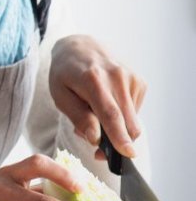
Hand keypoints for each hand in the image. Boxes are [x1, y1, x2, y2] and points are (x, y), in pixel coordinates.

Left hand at [49, 34, 146, 157]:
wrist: (81, 47)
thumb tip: (95, 139)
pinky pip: (134, 113)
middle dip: (117, 143)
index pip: (110, 113)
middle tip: (99, 153)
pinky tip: (106, 106)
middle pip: (126, 121)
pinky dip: (121, 118)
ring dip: (116, 130)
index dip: (118, 136)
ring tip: (95, 119)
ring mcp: (132, 78)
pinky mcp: (140, 82)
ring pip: (132, 121)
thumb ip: (78, 117)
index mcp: (93, 79)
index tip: (127, 153)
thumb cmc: (66, 74)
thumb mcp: (60, 95)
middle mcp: (117, 77)